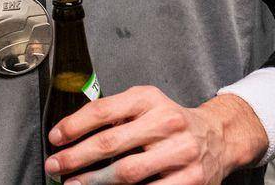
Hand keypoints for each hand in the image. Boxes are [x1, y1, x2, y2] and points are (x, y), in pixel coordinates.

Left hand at [44, 87, 265, 184]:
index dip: (74, 126)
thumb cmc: (171, 123)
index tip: (55, 138)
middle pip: (110, 143)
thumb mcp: (146, 105)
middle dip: (76, 158)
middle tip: (56, 166)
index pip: (103, 110)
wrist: (219, 137)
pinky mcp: (190, 180)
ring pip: (126, 172)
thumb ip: (115, 113)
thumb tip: (72, 133)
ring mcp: (180, 152)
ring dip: (94, 181)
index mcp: (149, 99)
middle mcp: (166, 122)